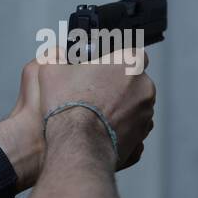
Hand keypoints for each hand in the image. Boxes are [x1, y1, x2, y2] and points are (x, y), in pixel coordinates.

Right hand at [37, 48, 155, 170]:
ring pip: (135, 104)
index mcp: (129, 63)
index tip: (104, 67)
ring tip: (96, 113)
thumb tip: (59, 56)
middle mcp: (144, 87)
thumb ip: (58, 56)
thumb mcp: (51, 69)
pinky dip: (121, 126)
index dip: (116, 59)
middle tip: (95, 91)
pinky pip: (133, 125)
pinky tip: (102, 128)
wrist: (76, 145)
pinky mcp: (141, 135)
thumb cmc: (67, 106)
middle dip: (118, 84)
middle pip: (134, 80)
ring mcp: (145, 112)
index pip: (131, 52)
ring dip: (121, 106)